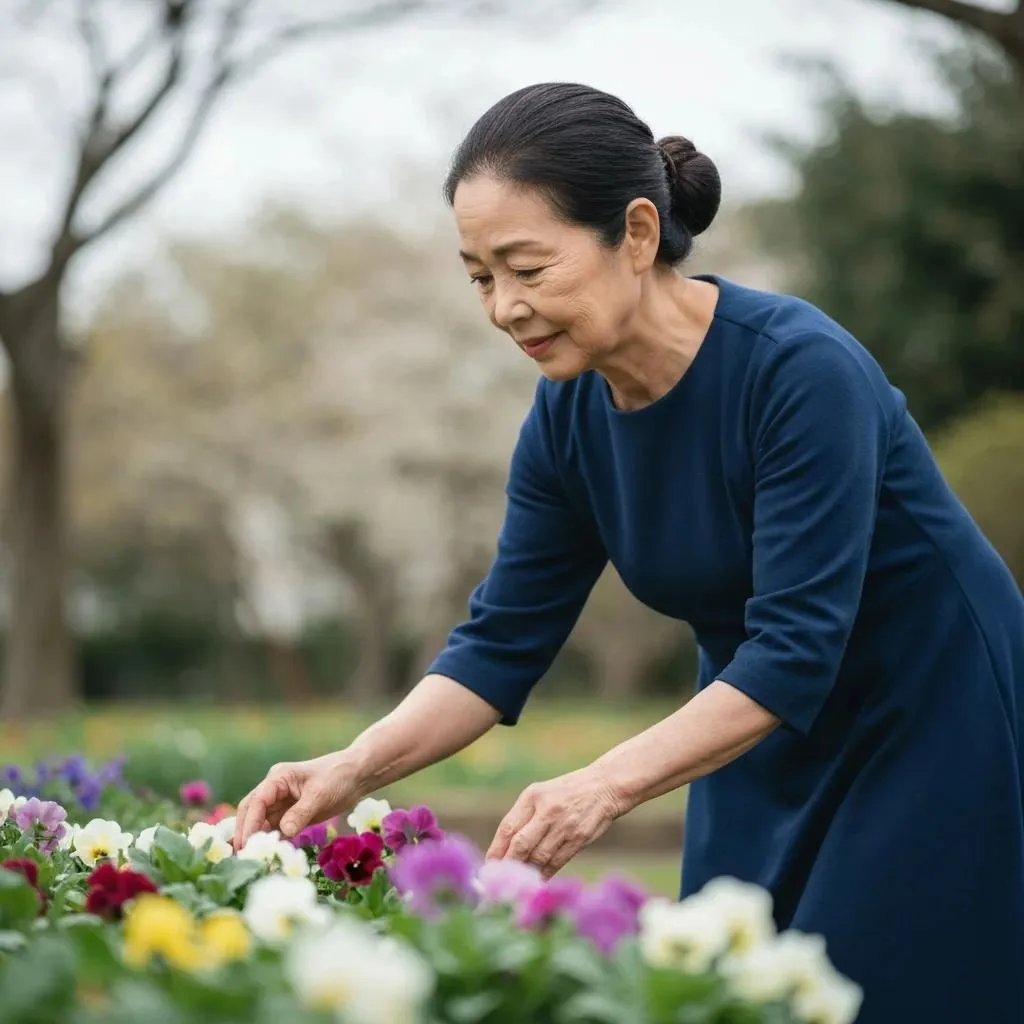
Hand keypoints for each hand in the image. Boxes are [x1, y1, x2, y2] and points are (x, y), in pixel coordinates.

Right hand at [232, 751, 360, 850]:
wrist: (357, 775)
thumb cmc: (337, 777)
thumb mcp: (319, 794)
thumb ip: (300, 813)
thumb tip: (284, 832)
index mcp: (278, 778)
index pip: (257, 801)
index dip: (249, 823)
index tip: (246, 844)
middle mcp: (275, 790)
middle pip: (251, 812)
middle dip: (245, 832)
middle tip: (242, 857)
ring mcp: (282, 804)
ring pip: (261, 823)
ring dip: (255, 840)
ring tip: (249, 861)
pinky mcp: (291, 816)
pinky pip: (275, 830)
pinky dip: (270, 842)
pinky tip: (266, 857)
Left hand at [486, 767, 625, 878]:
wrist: (604, 786)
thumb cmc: (566, 792)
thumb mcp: (541, 793)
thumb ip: (523, 817)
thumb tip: (503, 850)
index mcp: (533, 796)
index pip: (508, 827)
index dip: (496, 850)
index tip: (489, 867)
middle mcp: (547, 810)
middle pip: (521, 844)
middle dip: (508, 866)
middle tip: (499, 882)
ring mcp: (565, 825)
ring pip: (539, 857)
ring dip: (526, 873)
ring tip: (516, 885)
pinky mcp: (579, 838)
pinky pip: (557, 862)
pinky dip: (545, 874)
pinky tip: (537, 882)